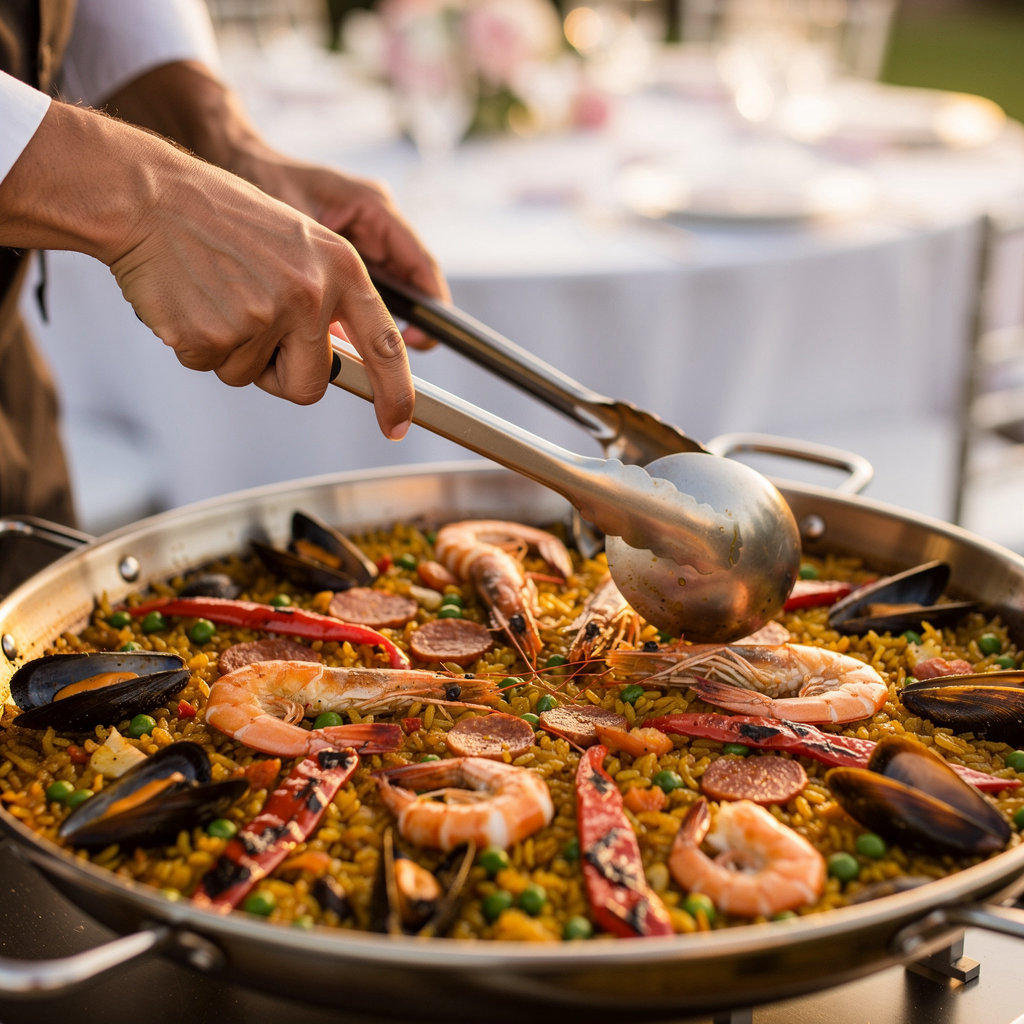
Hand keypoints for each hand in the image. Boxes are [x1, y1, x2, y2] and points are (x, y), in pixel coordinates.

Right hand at [111, 150, 413, 438]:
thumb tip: (343, 366)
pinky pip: (210, 367)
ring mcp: (262, 316)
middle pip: (311, 385)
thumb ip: (329, 301)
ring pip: (252, 378)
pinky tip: (189, 301)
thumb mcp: (300, 245)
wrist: (149, 196)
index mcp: (341, 268)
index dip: (396, 394)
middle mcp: (310, 294)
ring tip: (216, 295)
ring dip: (232, 351)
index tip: (397, 426)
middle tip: (252, 324)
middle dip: (281, 373)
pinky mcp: (215, 335)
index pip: (385, 346)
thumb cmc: (224, 221)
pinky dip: (196, 344)